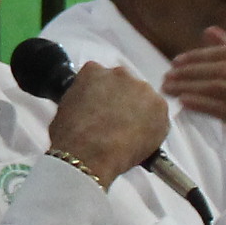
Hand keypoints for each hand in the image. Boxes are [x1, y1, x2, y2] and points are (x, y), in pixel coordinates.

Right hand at [43, 64, 167, 185]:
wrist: (89, 154)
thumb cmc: (72, 136)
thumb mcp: (66, 107)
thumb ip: (82, 97)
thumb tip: (89, 106)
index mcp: (94, 71)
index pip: (102, 77)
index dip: (103, 95)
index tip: (103, 107)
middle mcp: (120, 74)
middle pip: (125, 86)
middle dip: (123, 101)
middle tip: (116, 122)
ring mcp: (142, 89)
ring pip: (144, 100)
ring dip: (139, 113)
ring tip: (128, 135)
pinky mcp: (159, 106)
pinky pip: (159, 116)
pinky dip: (153, 127)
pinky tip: (139, 141)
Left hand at [159, 31, 225, 201]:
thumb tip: (210, 30)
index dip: (200, 55)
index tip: (176, 60)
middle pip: (223, 69)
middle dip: (191, 71)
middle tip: (167, 75)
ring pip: (221, 87)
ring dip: (190, 87)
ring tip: (168, 88)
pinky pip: (223, 109)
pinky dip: (200, 104)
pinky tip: (183, 102)